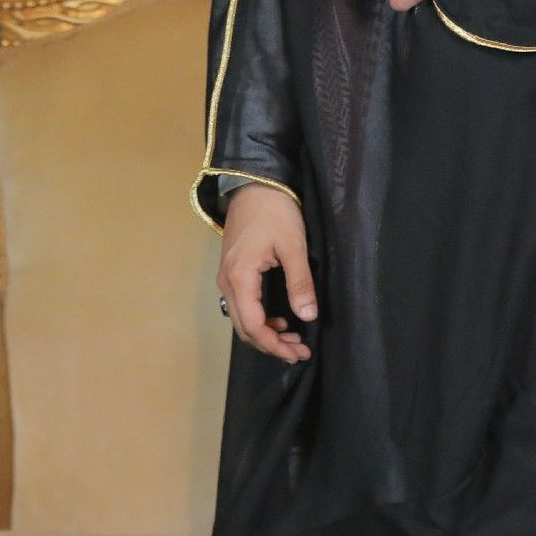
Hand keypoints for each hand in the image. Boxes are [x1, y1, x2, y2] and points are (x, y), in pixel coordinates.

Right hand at [218, 185, 315, 362]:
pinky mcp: (233, 272)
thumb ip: (300, 282)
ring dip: (266, 333)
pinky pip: (243, 306)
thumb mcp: (293, 245)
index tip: (299, 352)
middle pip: (244, 327)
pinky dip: (260, 319)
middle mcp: (228, 282)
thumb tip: (307, 316)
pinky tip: (281, 320)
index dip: (274, 344)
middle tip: (300, 351)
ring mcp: (228, 277)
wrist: (255, 184)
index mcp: (240, 277)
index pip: (253, 325)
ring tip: (294, 340)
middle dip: (271, 344)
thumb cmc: (275, 211)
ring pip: (242, 319)